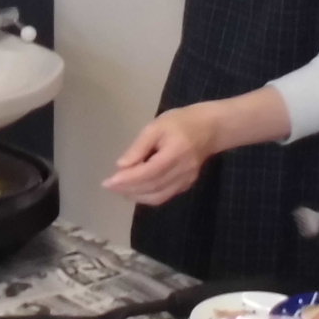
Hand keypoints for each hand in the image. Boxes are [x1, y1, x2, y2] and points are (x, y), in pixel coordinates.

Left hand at [103, 102, 232, 204]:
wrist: (210, 128)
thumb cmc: (180, 122)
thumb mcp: (156, 127)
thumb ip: (139, 147)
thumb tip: (121, 167)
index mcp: (175, 153)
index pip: (148, 173)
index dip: (127, 180)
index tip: (108, 182)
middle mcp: (182, 171)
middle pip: (152, 187)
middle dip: (128, 189)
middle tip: (109, 186)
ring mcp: (187, 180)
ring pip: (158, 196)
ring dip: (137, 196)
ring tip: (120, 189)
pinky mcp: (187, 184)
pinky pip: (165, 196)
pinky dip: (148, 196)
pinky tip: (136, 191)